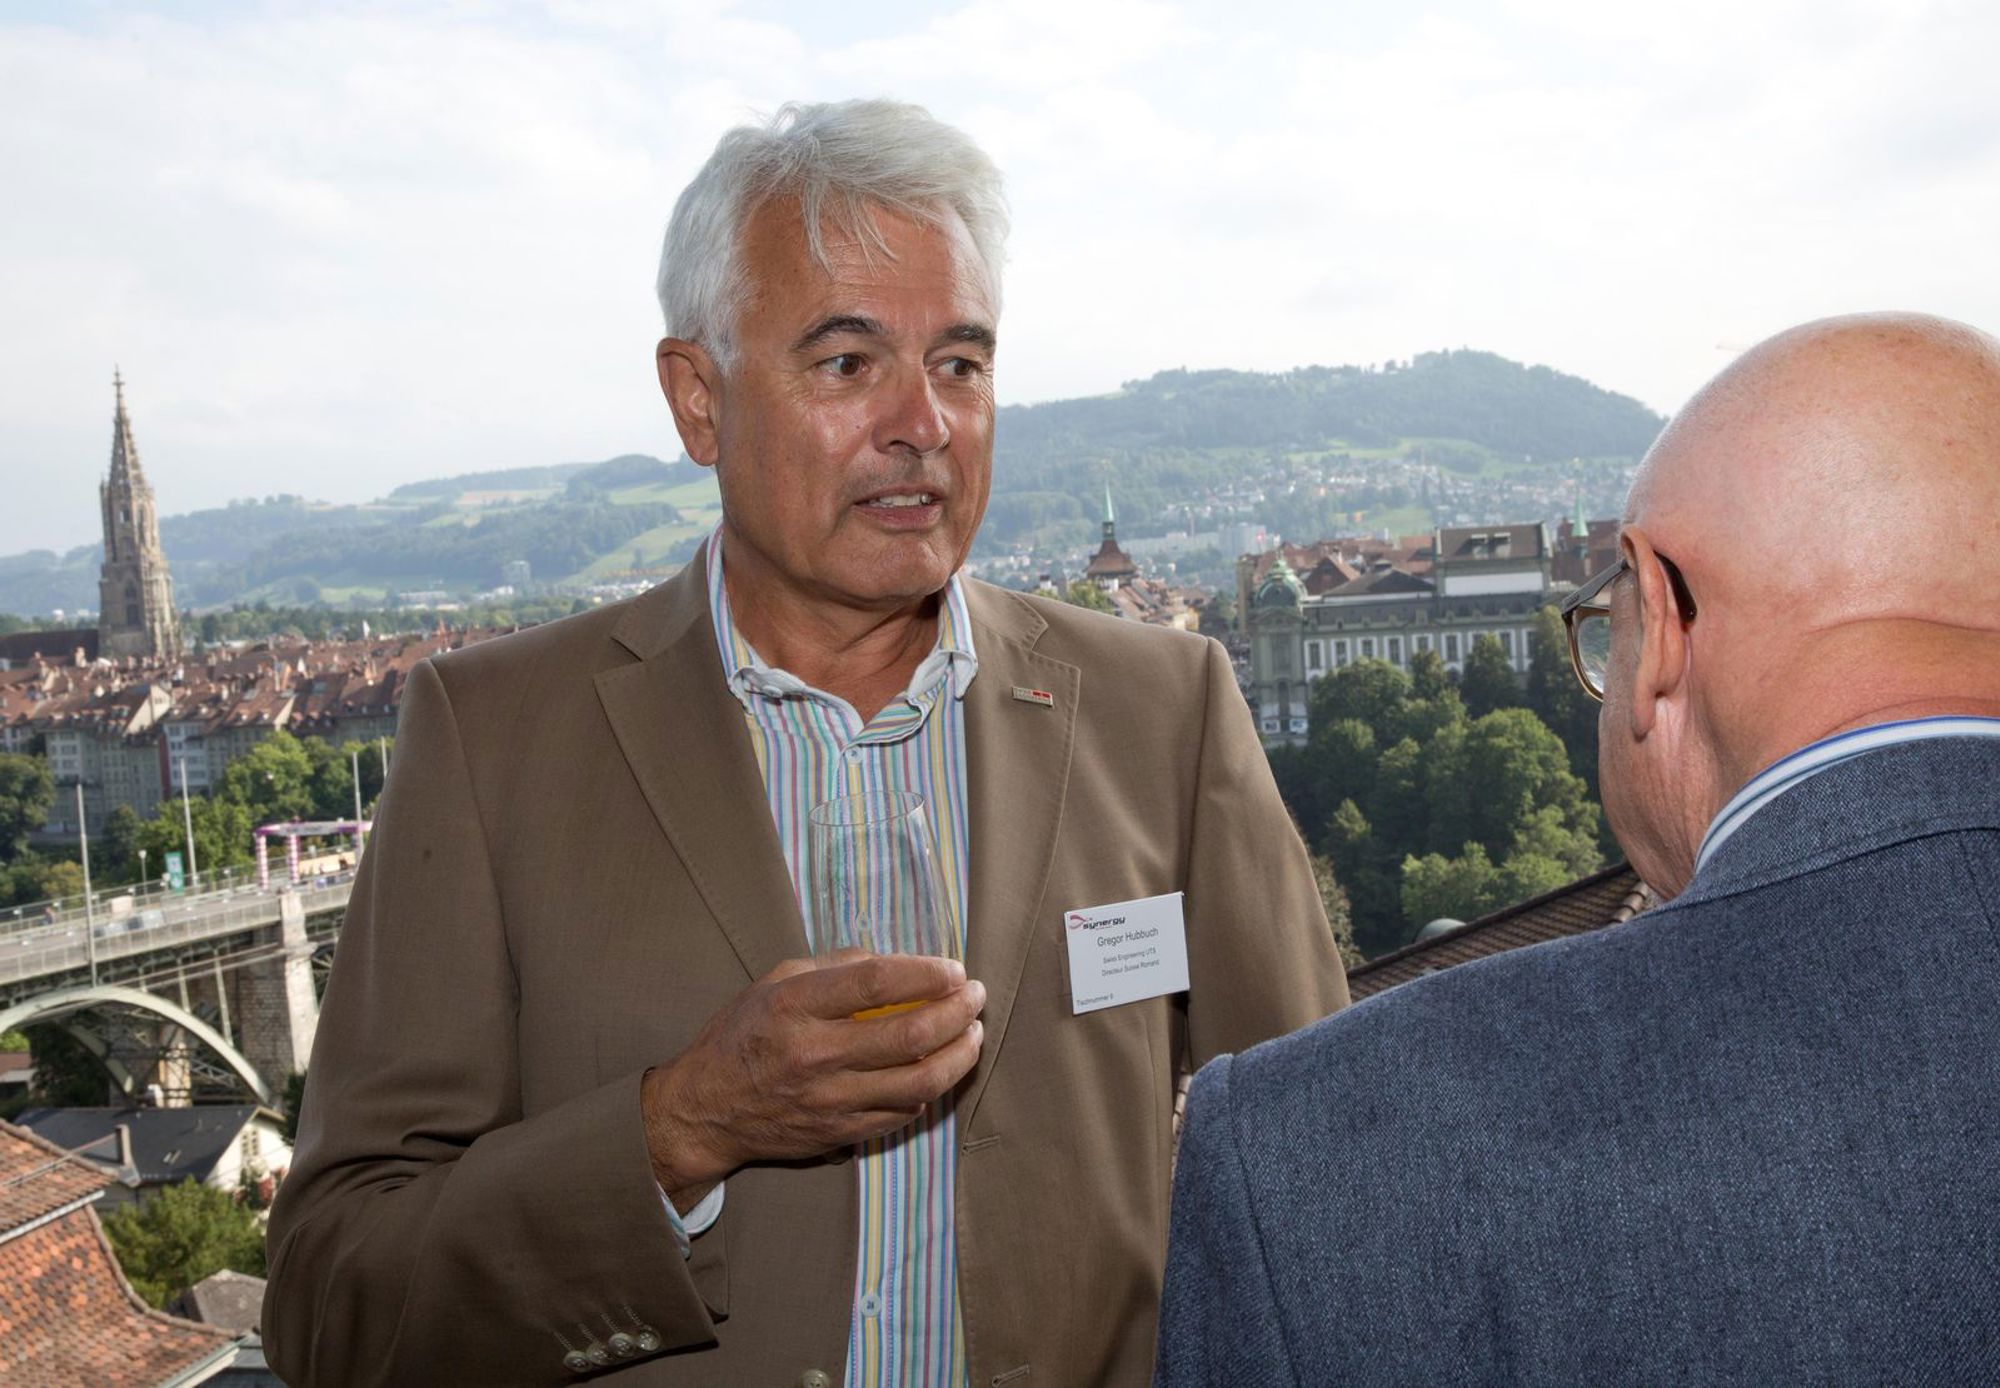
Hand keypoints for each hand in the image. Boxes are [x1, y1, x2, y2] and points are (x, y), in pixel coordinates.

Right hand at [641, 953, 984, 1203]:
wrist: (705, 1110)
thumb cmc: (742, 1036)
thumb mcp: (775, 982)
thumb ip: (834, 967)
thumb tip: (892, 961)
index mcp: (795, 1006)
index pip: (877, 983)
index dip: (926, 974)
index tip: (953, 970)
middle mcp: (814, 1054)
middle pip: (909, 1034)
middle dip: (958, 1012)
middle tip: (976, 996)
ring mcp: (829, 1100)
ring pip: (919, 1081)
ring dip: (960, 1055)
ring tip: (974, 1034)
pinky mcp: (839, 1133)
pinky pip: (903, 1113)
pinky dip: (932, 1090)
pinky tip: (940, 1069)